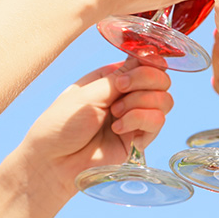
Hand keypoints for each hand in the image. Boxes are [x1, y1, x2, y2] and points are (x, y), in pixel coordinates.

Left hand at [19, 57, 172, 199]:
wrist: (54, 163)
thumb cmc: (61, 125)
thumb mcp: (88, 93)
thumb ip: (119, 77)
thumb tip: (146, 55)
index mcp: (111, 77)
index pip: (144, 62)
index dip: (147, 63)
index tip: (131, 73)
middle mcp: (126, 94)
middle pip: (160, 79)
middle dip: (145, 82)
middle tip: (120, 93)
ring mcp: (134, 116)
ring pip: (164, 100)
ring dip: (140, 103)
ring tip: (116, 114)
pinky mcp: (138, 138)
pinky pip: (158, 122)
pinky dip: (140, 120)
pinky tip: (118, 129)